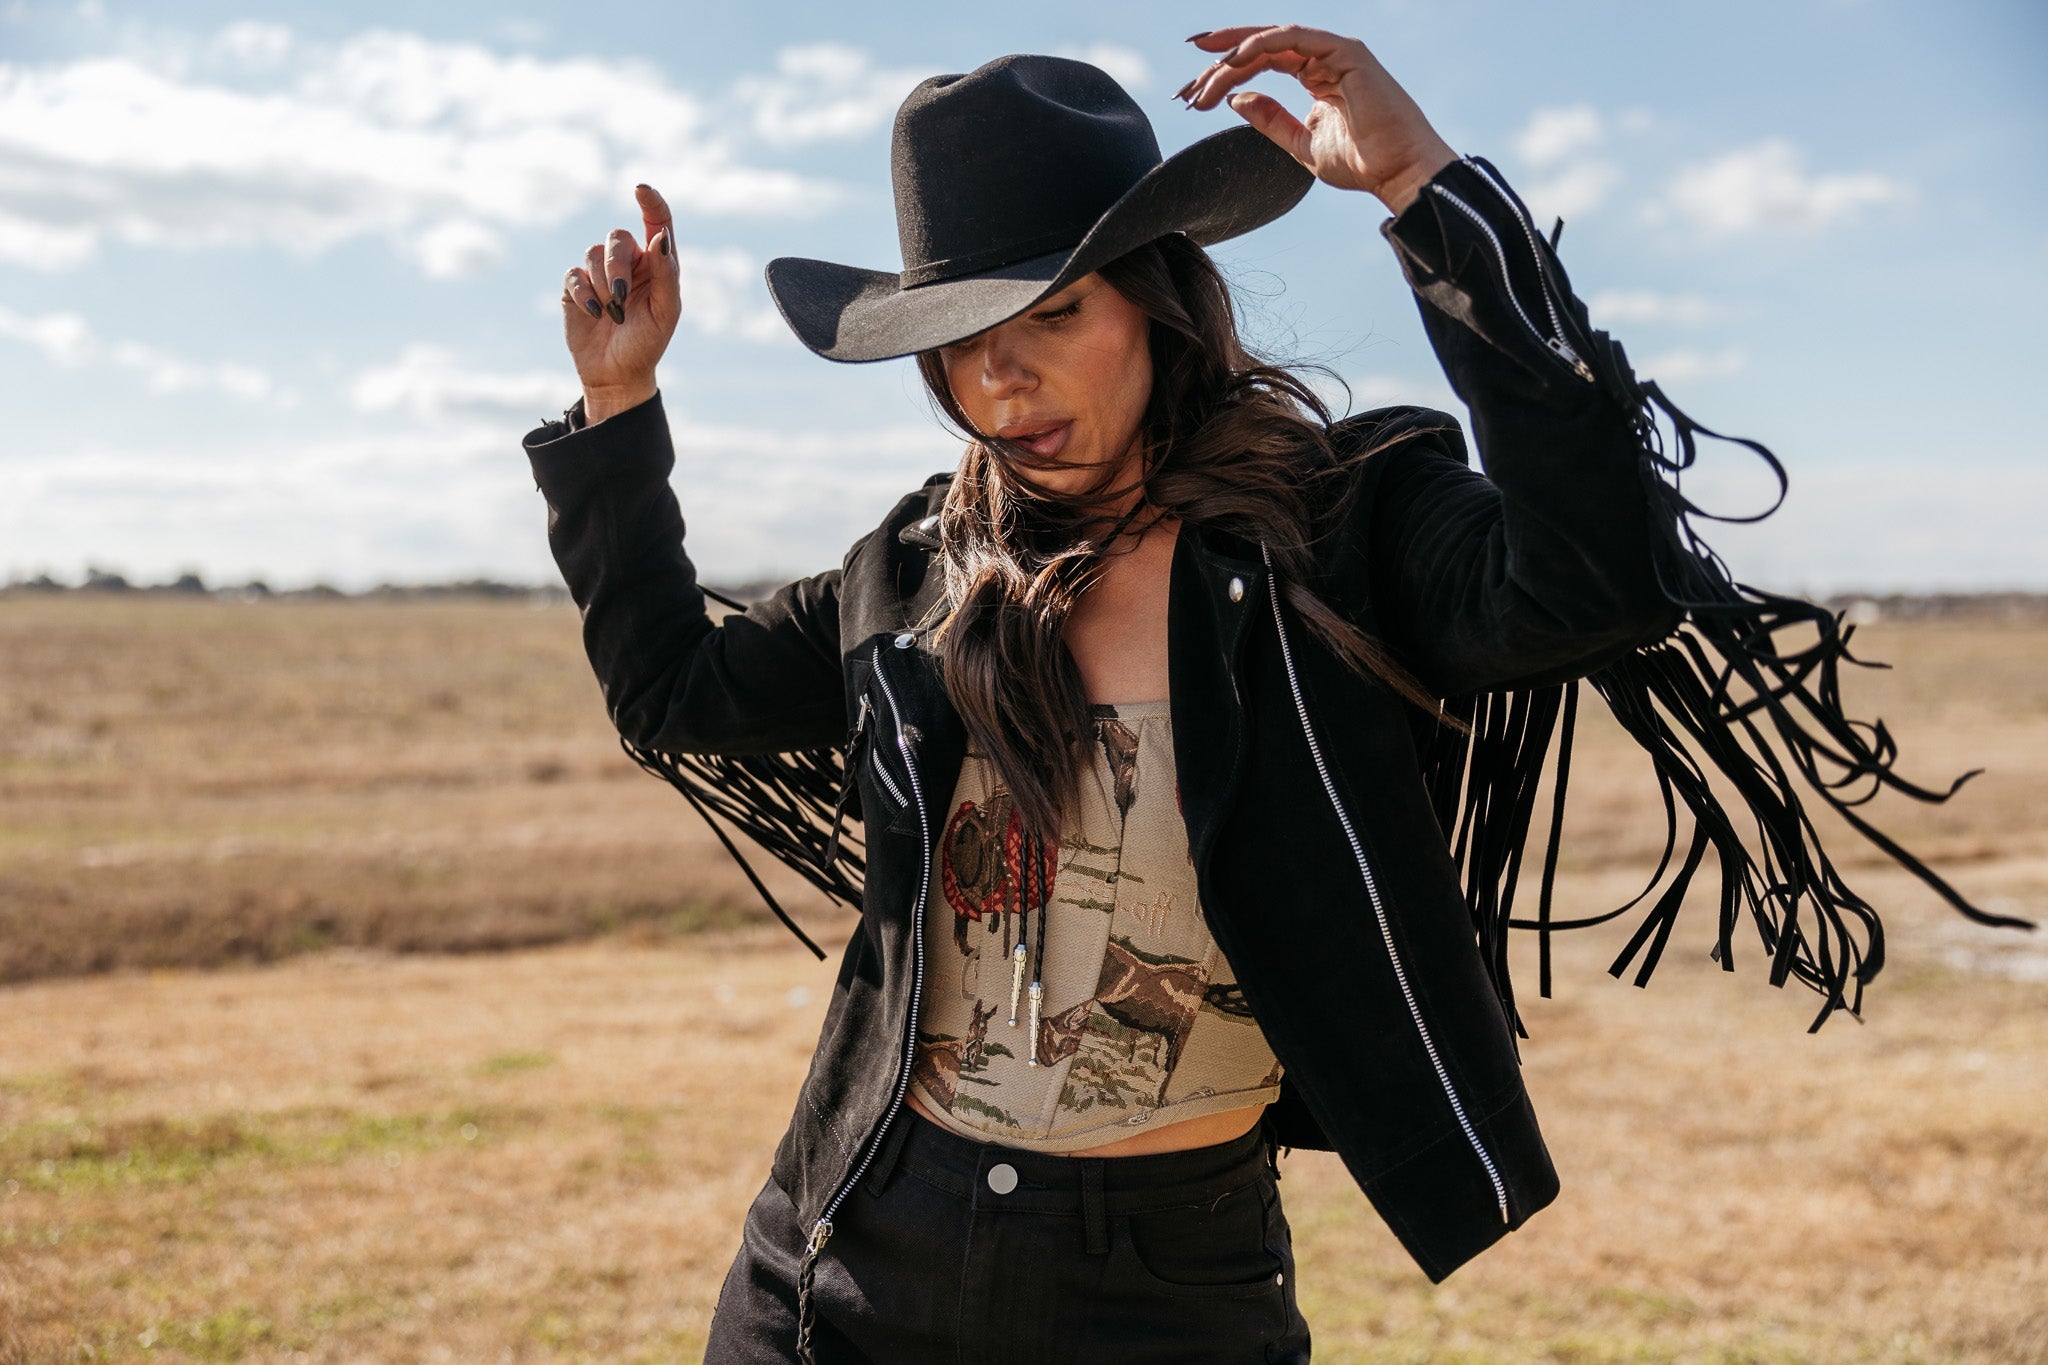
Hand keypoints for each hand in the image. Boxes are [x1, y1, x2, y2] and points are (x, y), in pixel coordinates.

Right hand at [560, 183, 681, 422]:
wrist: (617, 374)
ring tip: (612, 313)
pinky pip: (575, 275)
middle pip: (618, 238)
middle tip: (622, 296)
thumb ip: (667, 274)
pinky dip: (585, 294)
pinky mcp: (575, 287)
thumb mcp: (666, 311)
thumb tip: (660, 237)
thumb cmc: (647, 342)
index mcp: (657, 264)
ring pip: (593, 253)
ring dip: (604, 284)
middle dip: (618, 265)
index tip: (641, 189)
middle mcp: (628, 262)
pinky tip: (595, 314)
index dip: (651, 202)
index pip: (656, 221)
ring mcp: (599, 273)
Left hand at [1178, 25, 1456, 213]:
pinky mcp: (1345, 51)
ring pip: (1271, 40)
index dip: (1226, 71)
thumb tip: (1235, 99)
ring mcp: (1335, 50)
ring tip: (1203, 77)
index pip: (1263, 61)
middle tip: (1187, 86)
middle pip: (1261, 47)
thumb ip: (1270, 119)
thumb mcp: (1302, 144)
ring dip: (1233, 55)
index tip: (1193, 92)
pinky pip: (1294, 38)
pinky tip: (1234, 59)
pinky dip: (1261, 44)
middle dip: (1220, 61)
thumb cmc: (1362, 163)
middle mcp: (1324, 56)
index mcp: (1317, 74)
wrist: (1399, 172)